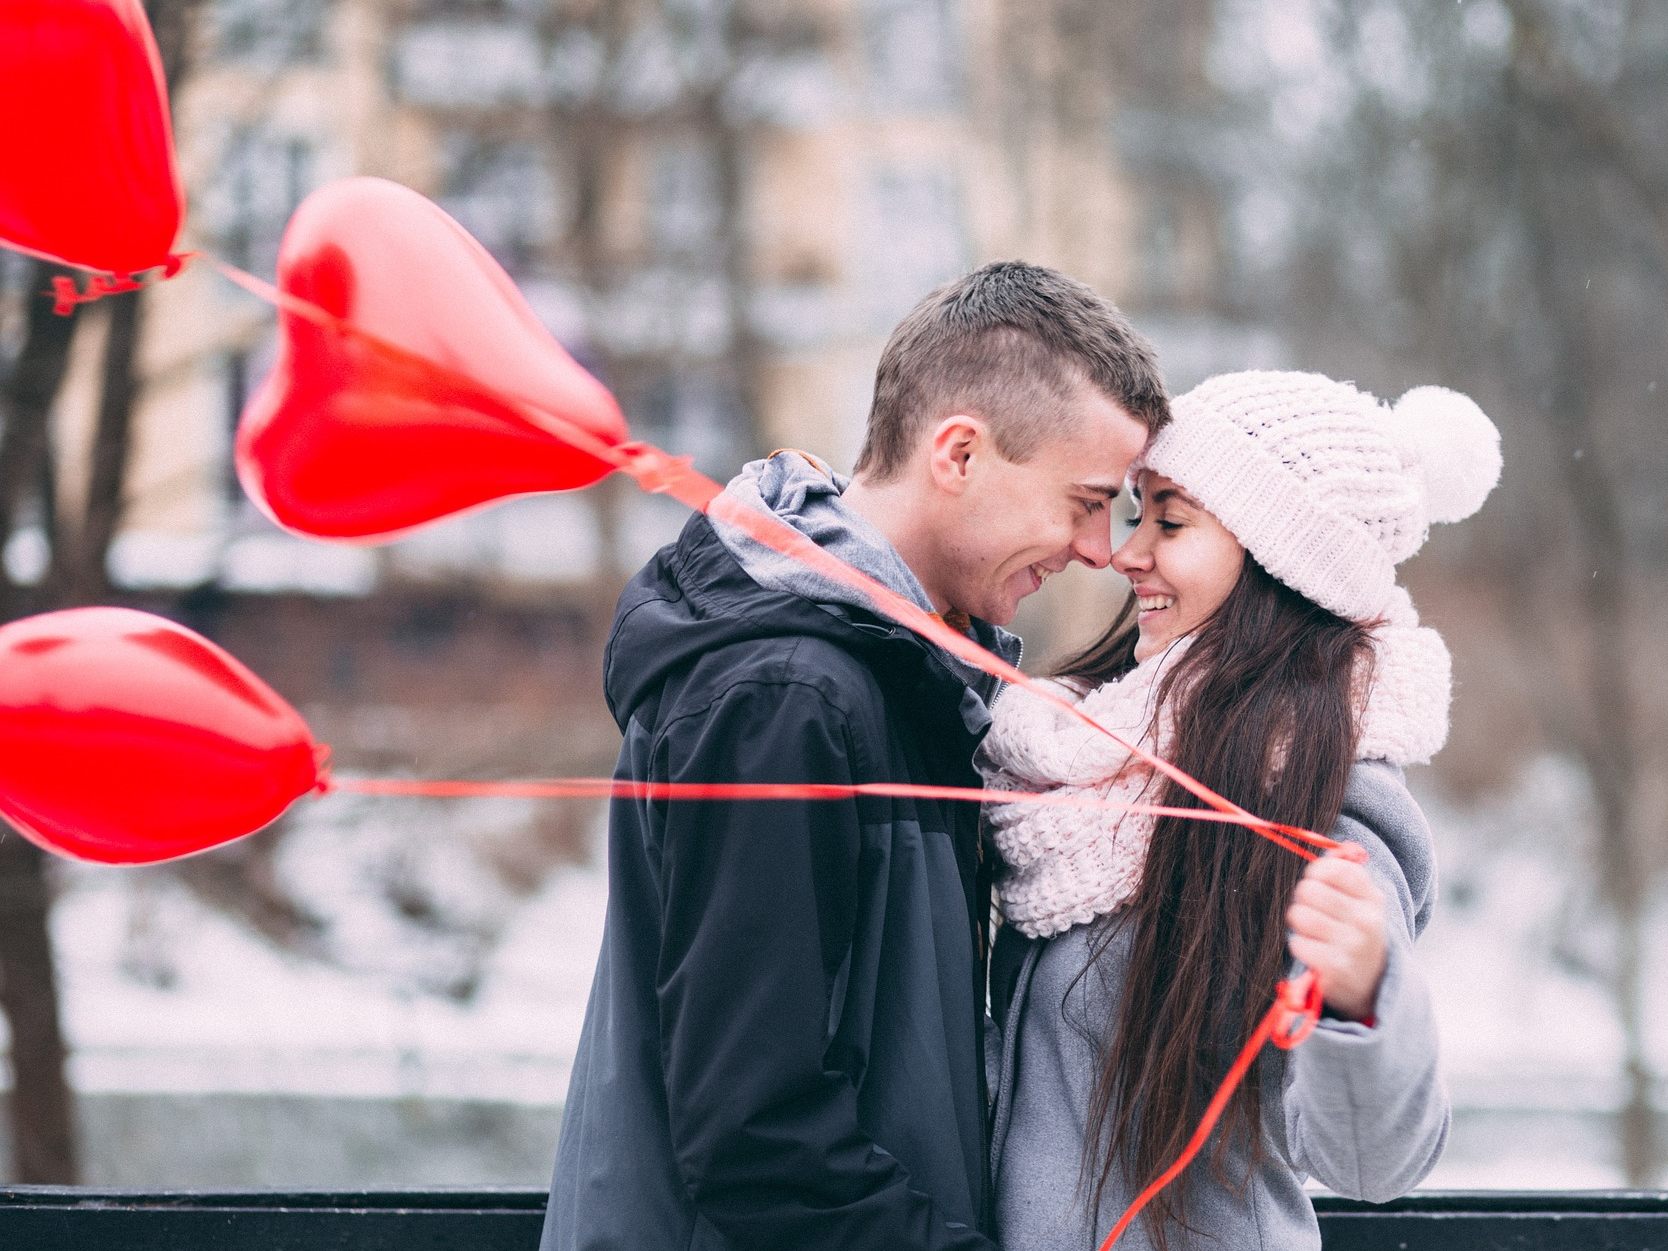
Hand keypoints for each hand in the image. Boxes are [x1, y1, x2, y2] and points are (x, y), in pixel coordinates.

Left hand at [1285, 848, 1386, 1022]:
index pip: (1333, 868)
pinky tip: (1315, 951)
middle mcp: (1366, 920)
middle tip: (1313, 910)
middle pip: (1309, 890)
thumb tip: (1330, 849)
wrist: (1374, 984)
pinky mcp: (1335, 968)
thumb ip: (1347, 872)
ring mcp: (1351, 946)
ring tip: (1314, 931)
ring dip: (1300, 922)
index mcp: (1373, 899)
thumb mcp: (1365, 902)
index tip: (1319, 882)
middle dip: (1304, 899)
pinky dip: (1301, 945)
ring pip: (1299, 915)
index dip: (1317, 873)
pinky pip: (1297, 943)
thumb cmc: (1360, 933)